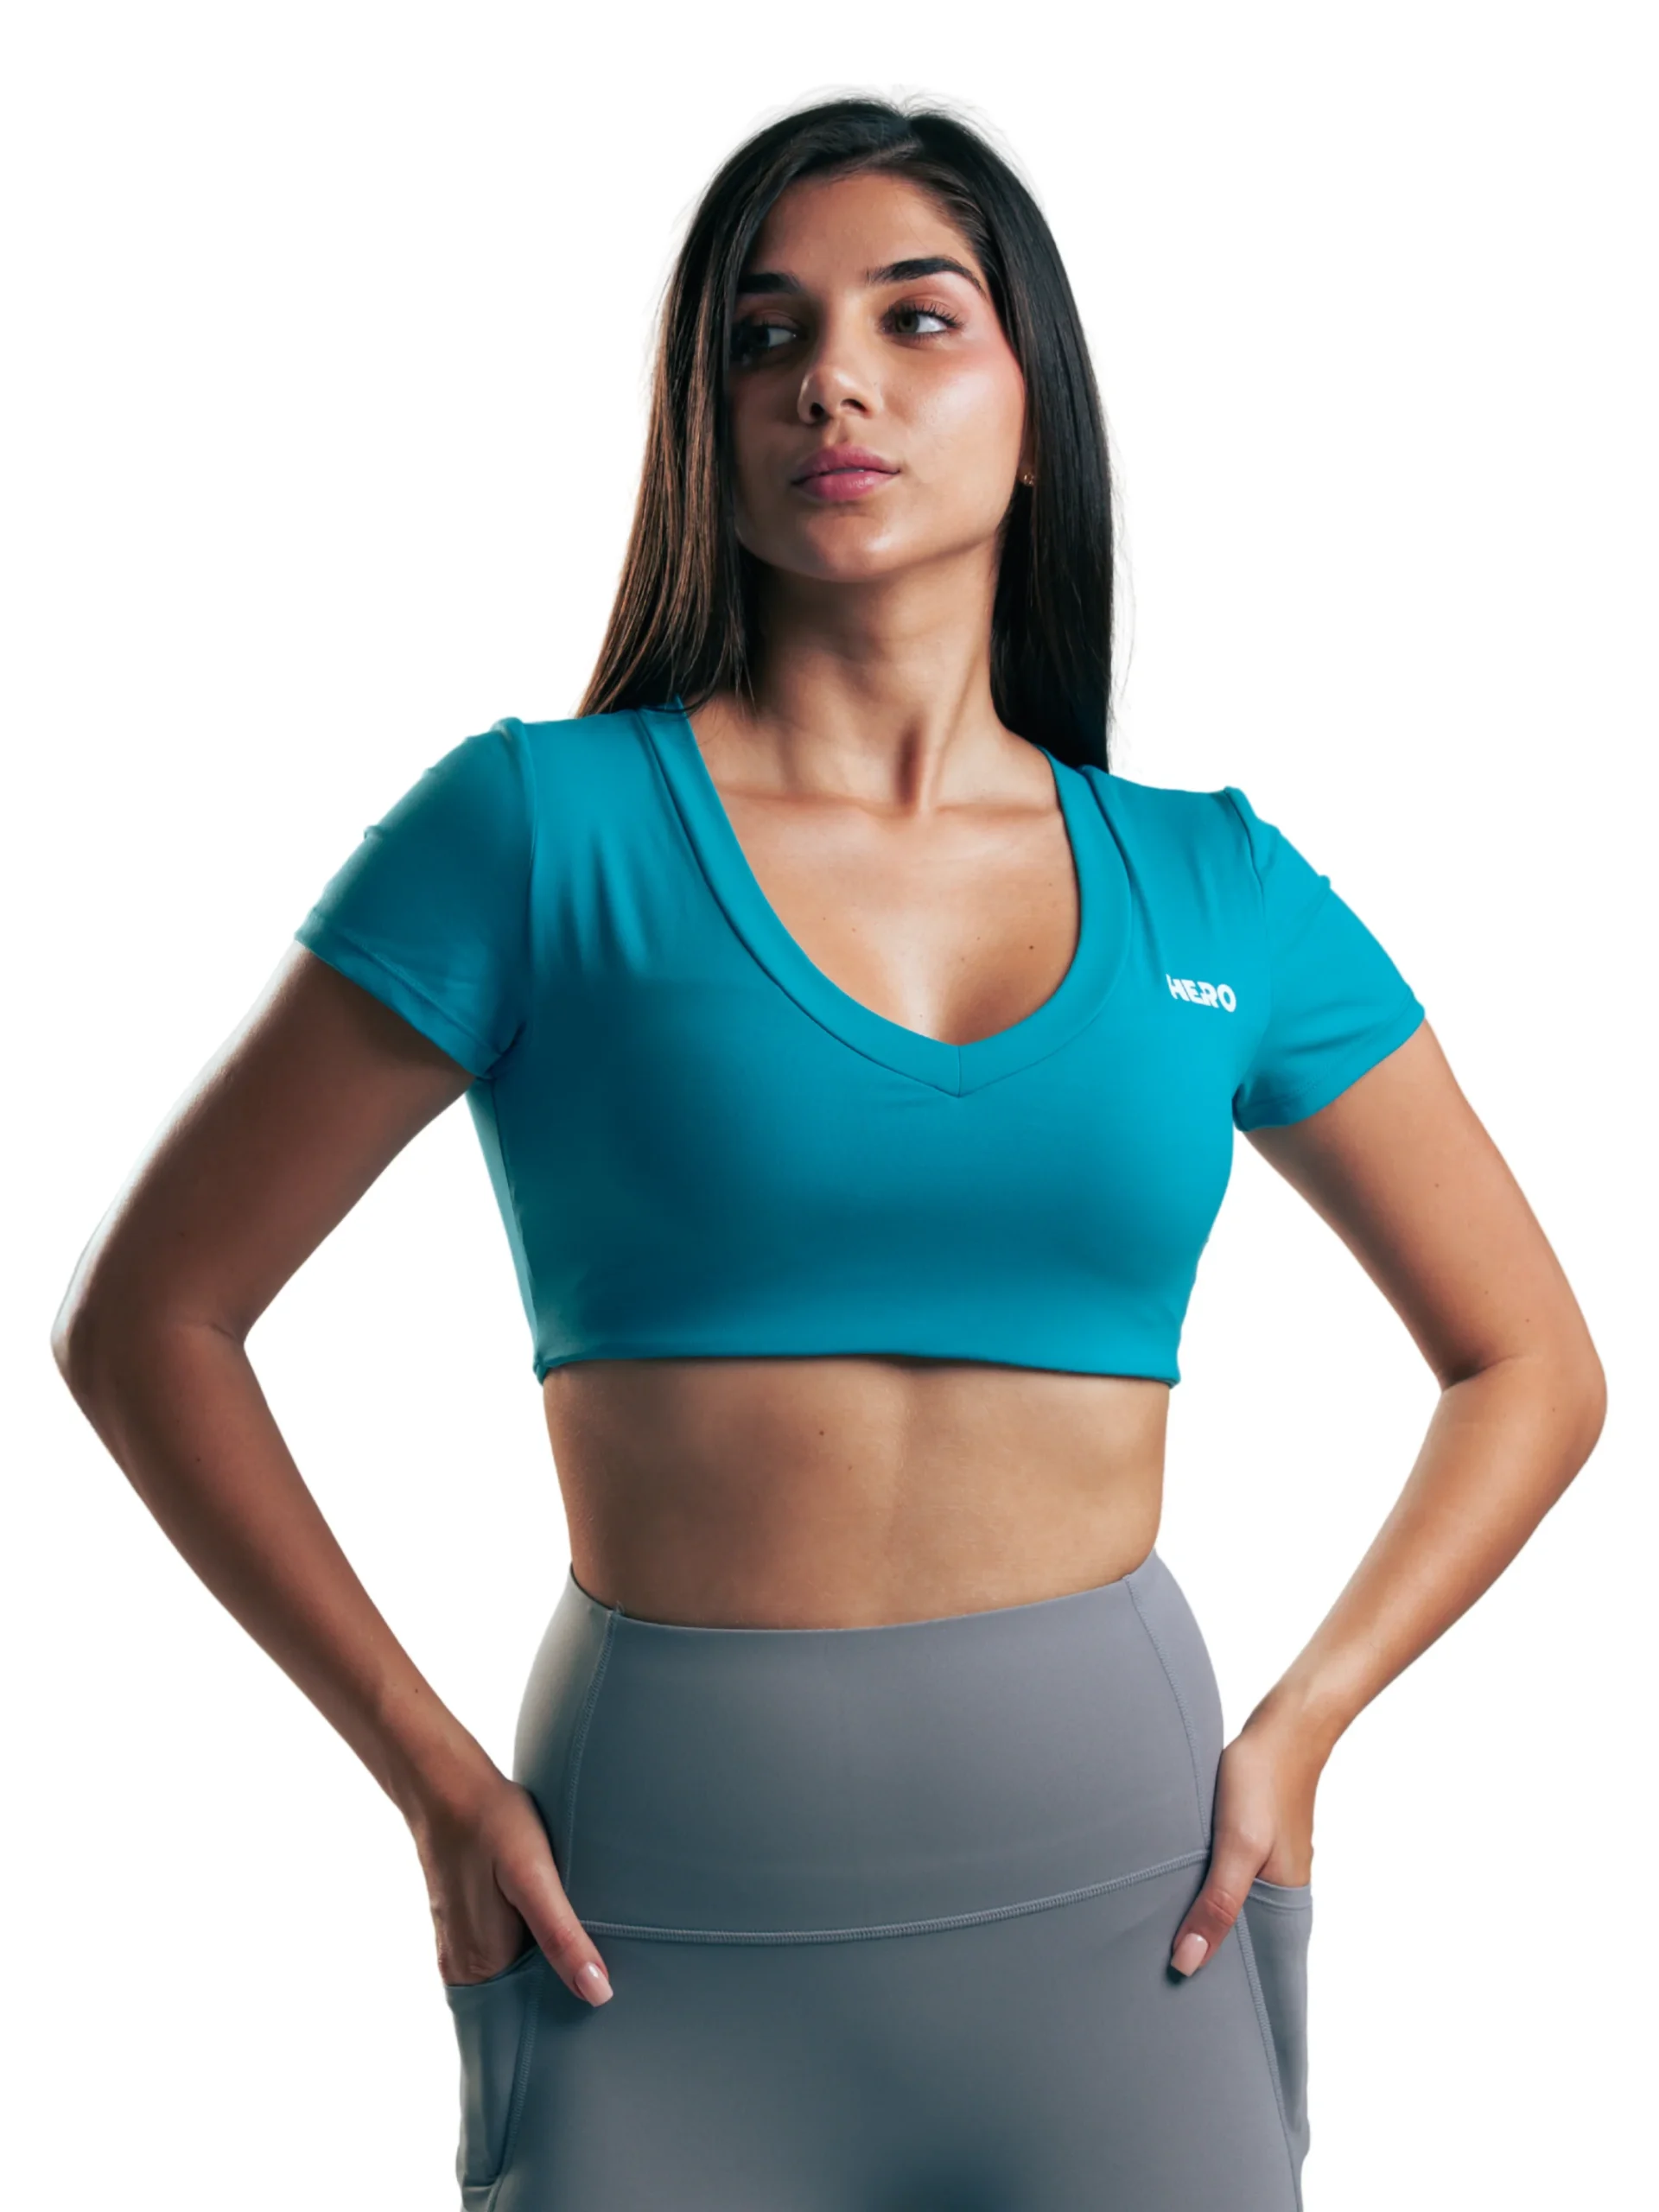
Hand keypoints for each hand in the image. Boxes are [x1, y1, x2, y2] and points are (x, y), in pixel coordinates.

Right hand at [408, 1765, 613, 2005]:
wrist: (446, 1782)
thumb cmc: (494, 1823)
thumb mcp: (535, 1877)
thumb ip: (562, 1937)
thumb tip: (598, 1994)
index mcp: (480, 1967)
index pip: (524, 2022)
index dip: (562, 2022)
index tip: (600, 2021)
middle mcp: (464, 1967)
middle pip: (517, 2004)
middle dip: (555, 2004)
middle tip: (605, 1997)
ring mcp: (459, 1946)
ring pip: (510, 1980)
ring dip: (543, 1977)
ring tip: (588, 1968)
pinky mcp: (462, 1923)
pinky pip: (500, 1957)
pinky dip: (528, 1955)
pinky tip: (555, 1937)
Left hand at [1168, 1713, 1321, 1977]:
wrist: (1282, 1726)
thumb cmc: (1262, 1783)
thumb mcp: (1237, 1849)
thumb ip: (1216, 1905)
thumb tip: (1187, 1963)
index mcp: (1286, 1900)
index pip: (1264, 1966)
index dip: (1235, 1989)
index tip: (1197, 2013)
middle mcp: (1279, 1887)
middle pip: (1242, 1937)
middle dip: (1209, 1958)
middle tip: (1162, 1987)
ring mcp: (1266, 1863)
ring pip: (1229, 1905)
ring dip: (1202, 1920)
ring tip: (1160, 1945)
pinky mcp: (1250, 1840)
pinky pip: (1224, 1878)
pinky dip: (1202, 1889)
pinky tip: (1175, 1892)